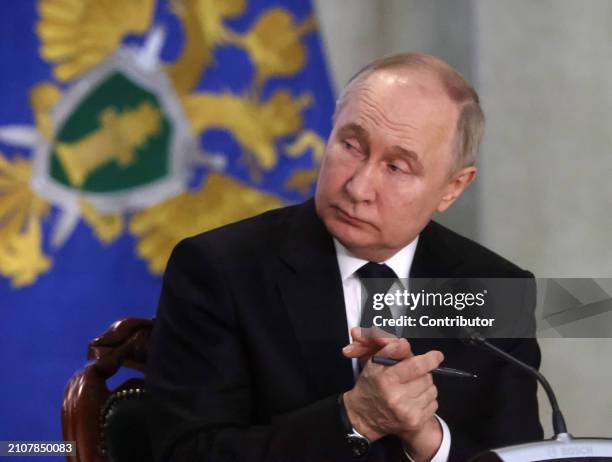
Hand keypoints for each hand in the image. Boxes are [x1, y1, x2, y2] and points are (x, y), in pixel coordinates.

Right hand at [342, 334, 443, 460]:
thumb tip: (405, 344)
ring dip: (426, 387)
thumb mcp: (374, 363)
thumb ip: (390, 350)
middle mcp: (396, 397)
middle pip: (427, 377)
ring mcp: (407, 412)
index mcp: (386, 379)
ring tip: (411, 389)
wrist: (365, 416)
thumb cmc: (371, 386)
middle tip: (411, 376)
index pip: (416, 366)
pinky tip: (414, 400)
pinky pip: (433, 404)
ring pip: (432, 390)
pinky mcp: (415, 423)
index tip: (437, 356)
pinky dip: (427, 400)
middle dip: (423, 373)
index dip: (430, 359)